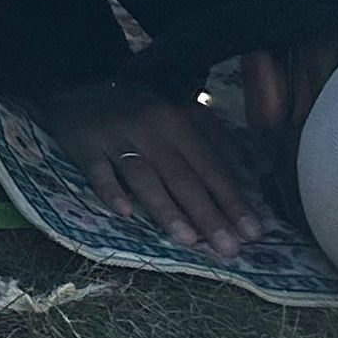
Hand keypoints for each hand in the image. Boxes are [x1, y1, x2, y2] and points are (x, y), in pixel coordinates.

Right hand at [46, 79, 266, 255]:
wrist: (79, 88)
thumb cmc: (140, 111)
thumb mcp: (181, 114)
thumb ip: (216, 142)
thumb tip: (258, 173)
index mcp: (178, 120)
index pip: (211, 166)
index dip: (233, 200)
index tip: (254, 232)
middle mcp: (149, 127)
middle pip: (182, 177)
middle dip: (208, 214)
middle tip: (229, 248)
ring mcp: (114, 136)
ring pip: (143, 177)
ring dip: (166, 209)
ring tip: (188, 240)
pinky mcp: (82, 144)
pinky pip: (96, 171)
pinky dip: (110, 191)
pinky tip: (124, 212)